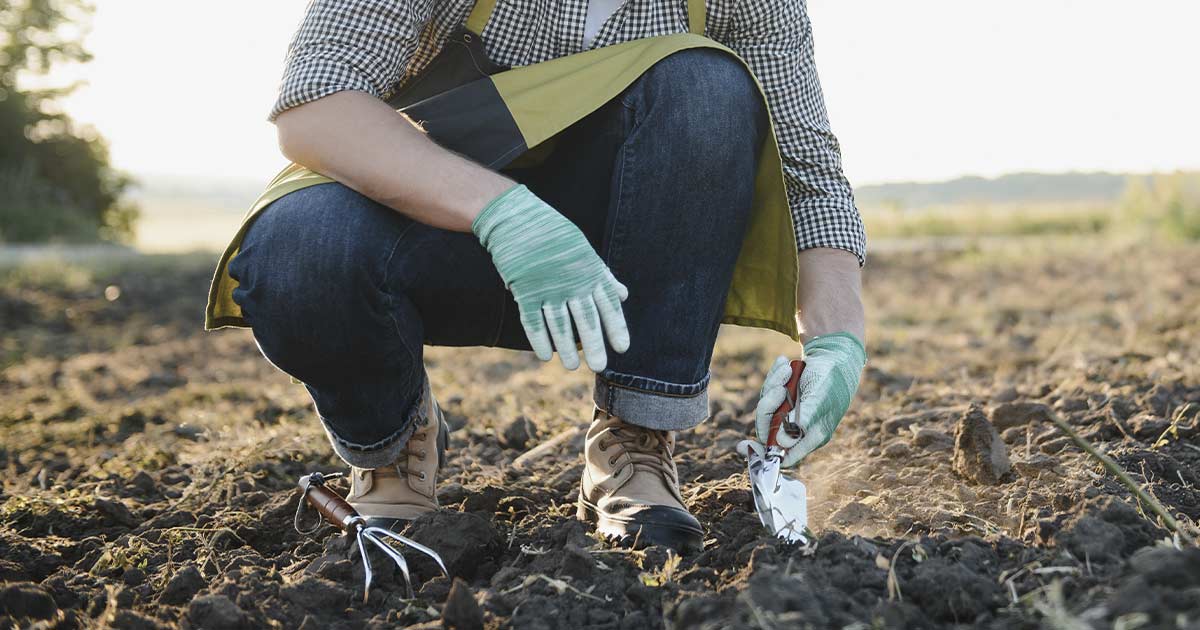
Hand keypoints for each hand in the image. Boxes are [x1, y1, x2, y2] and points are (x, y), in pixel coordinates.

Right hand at [473, 184, 629, 370]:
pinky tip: (545, 355)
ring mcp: (547, 286)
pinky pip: (533, 320)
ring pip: (560, 324)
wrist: (517, 218)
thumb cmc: (554, 235)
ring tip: (573, 366)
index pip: (608, 304)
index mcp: (589, 270)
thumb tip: (622, 294)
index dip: (617, 327)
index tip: (623, 348)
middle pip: (586, 319)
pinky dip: (539, 339)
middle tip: (599, 367)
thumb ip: (602, 275)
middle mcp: (571, 281)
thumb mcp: (584, 250)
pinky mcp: (524, 289)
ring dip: (567, 347)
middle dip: (594, 344)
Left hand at [754, 332, 865, 466]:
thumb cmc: (831, 380)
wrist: (834, 356)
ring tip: (787, 370)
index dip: (764, 455)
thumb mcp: (818, 399)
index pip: (784, 456)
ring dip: (773, 386)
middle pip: (768, 429)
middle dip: (769, 406)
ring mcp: (791, 414)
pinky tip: (784, 365)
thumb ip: (801, 420)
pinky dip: (773, 378)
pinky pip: (768, 393)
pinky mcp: (785, 399)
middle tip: (779, 389)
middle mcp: (799, 429)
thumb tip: (782, 442)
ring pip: (766, 409)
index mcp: (812, 436)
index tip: (743, 447)